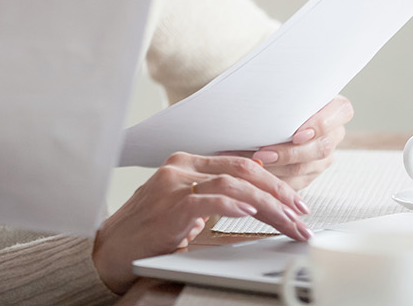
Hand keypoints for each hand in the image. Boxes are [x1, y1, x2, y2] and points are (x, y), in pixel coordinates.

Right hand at [91, 152, 311, 293]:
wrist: (111, 248)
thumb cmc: (147, 232)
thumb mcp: (183, 209)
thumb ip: (210, 200)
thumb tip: (250, 204)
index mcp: (186, 163)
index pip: (239, 164)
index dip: (272, 181)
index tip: (294, 201)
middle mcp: (181, 167)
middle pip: (243, 170)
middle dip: (278, 192)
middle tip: (300, 214)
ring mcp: (175, 184)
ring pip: (234, 185)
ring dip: (268, 206)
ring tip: (288, 223)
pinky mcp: (171, 206)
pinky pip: (210, 200)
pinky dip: (235, 206)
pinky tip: (251, 214)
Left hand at [247, 95, 353, 188]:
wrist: (281, 113)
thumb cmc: (283, 95)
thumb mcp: (289, 88)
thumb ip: (287, 90)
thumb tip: (266, 88)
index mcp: (337, 107)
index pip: (341, 112)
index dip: (320, 125)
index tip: (297, 134)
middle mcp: (334, 133)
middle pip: (321, 147)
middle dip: (289, 153)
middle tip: (263, 153)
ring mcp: (325, 155)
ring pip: (307, 167)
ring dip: (278, 167)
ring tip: (254, 161)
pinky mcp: (312, 172)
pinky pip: (297, 181)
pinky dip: (276, 178)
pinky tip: (258, 171)